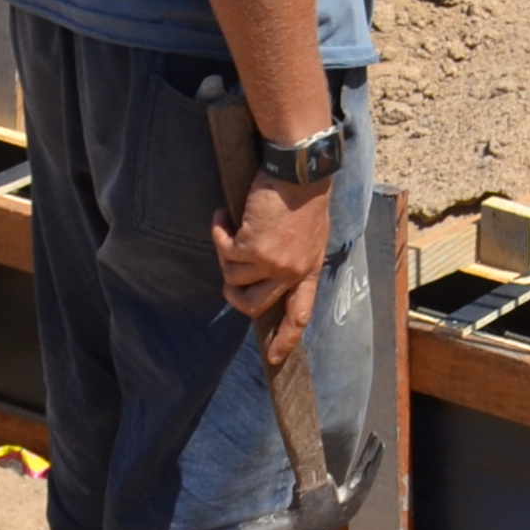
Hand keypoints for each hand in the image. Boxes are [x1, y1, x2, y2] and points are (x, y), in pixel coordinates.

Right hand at [217, 167, 336, 363]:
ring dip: (226, 252)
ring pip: (233, 277)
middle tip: (228, 280)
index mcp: (308, 269)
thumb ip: (294, 257)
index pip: (299, 314)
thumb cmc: (304, 195)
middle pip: (255, 305)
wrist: (299, 171)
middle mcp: (291, 271)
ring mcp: (272, 262)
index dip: (285, 338)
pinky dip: (219, 231)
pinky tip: (224, 216)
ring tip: (230, 227)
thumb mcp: (309, 235)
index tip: (274, 358)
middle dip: (235, 296)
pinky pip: (224, 250)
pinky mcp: (252, 248)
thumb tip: (268, 270)